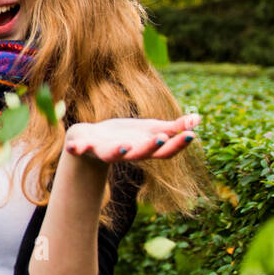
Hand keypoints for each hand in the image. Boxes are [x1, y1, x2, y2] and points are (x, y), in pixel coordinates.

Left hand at [64, 113, 200, 161]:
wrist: (91, 139)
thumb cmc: (125, 136)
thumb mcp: (150, 130)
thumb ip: (173, 127)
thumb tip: (199, 119)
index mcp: (143, 149)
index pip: (164, 151)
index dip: (177, 144)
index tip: (191, 135)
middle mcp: (126, 153)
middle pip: (140, 153)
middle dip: (149, 146)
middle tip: (161, 138)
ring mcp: (105, 151)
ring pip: (112, 155)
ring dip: (117, 152)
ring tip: (123, 146)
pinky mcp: (85, 147)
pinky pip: (80, 150)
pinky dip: (77, 149)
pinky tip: (73, 148)